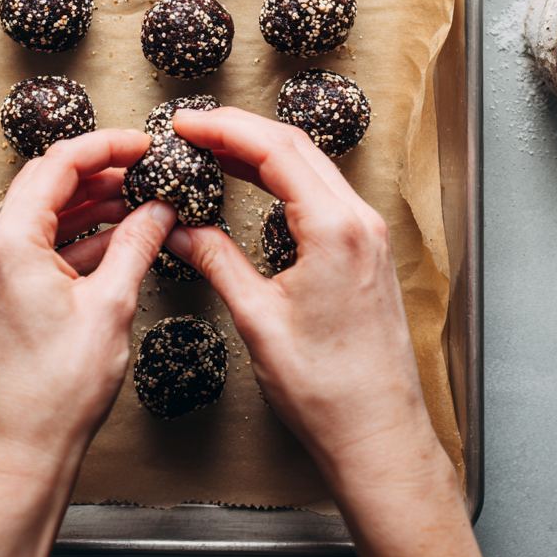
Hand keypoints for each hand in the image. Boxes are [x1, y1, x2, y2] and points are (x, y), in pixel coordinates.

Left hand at [0, 129, 174, 556]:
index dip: (105, 145)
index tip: (140, 143)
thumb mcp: (112, 306)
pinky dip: (79, 235)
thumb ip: (136, 245)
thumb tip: (158, 211)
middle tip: (141, 167)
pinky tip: (117, 238)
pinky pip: (42, 245)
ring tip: (137, 199)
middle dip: (98, 170)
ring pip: (44, 214)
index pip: (58, 165)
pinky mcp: (4, 295)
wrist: (24, 451)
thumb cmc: (57, 393)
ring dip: (90, 202)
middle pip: (46, 183)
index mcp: (12, 244)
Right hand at [169, 108, 494, 556]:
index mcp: (335, 230)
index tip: (186, 122)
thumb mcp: (257, 319)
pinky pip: (322, 193)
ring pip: (311, 166)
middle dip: (239, 129)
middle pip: (295, 147)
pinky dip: (284, 177)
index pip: (275, 150)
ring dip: (261, 150)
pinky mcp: (368, 250)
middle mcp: (360, 222)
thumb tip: (179, 230)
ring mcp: (369, 234)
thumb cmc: (327, 391)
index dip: (225, 128)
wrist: (377, 434)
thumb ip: (217, 262)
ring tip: (213, 147)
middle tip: (192, 128)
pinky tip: (254, 182)